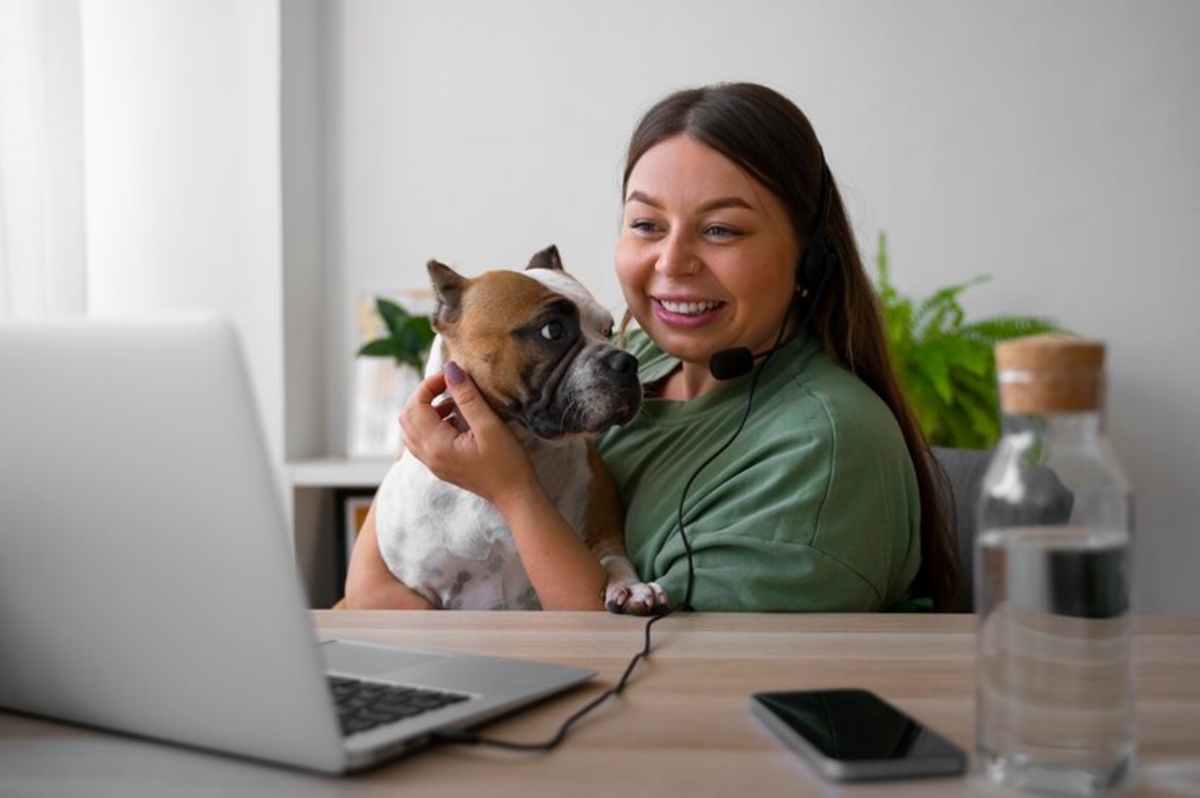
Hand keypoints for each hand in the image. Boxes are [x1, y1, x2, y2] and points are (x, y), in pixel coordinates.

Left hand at [399, 361, 536, 504]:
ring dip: (426, 409)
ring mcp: (432, 463)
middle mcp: (428, 456)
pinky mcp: (440, 465)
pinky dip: (431, 423)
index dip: (429, 385)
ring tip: (453, 402)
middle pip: (407, 417)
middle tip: (449, 385)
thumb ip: (468, 397)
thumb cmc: (507, 463)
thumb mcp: (490, 426)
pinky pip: (421, 439)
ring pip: (411, 429)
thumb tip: (450, 369)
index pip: (416, 406)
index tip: (452, 376)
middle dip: (424, 395)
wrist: (515, 496)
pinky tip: (455, 419)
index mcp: (437, 446)